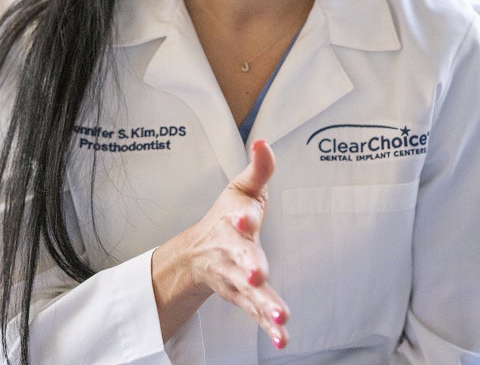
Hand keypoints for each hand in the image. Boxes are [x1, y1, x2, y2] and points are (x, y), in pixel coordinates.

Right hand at [151, 139, 289, 348]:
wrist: (198, 253)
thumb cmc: (227, 217)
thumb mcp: (242, 189)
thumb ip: (259, 168)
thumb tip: (263, 141)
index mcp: (235, 223)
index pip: (239, 218)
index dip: (243, 217)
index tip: (245, 218)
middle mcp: (233, 253)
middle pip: (242, 260)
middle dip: (250, 266)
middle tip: (258, 275)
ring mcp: (237, 278)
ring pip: (250, 292)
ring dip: (265, 304)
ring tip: (281, 316)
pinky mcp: (244, 298)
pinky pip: (256, 314)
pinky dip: (268, 327)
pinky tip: (282, 337)